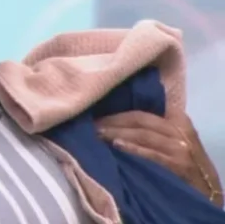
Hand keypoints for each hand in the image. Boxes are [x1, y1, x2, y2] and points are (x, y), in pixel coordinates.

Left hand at [96, 111, 222, 206]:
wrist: (207, 188)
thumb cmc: (185, 162)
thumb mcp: (174, 140)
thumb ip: (154, 129)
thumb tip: (118, 122)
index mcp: (178, 120)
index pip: (142, 112)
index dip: (118, 113)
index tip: (99, 115)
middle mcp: (180, 131)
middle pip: (140, 120)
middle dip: (114, 122)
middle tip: (93, 126)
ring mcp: (180, 148)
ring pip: (143, 134)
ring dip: (118, 133)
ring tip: (99, 135)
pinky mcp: (178, 165)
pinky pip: (152, 154)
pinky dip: (133, 149)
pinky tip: (117, 146)